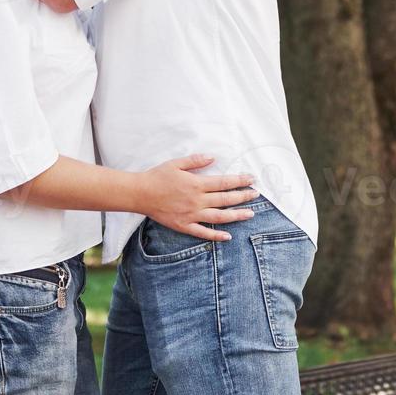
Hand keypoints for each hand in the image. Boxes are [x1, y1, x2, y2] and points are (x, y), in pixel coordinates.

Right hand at [137, 154, 258, 241]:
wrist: (139, 194)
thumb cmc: (157, 176)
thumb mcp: (176, 163)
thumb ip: (196, 161)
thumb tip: (213, 158)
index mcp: (196, 184)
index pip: (224, 182)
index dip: (240, 181)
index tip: (251, 179)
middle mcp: (197, 200)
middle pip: (225, 199)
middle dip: (243, 196)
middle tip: (256, 194)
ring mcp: (191, 215)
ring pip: (219, 217)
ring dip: (236, 215)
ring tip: (250, 214)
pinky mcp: (184, 225)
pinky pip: (203, 233)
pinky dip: (216, 236)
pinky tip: (228, 236)